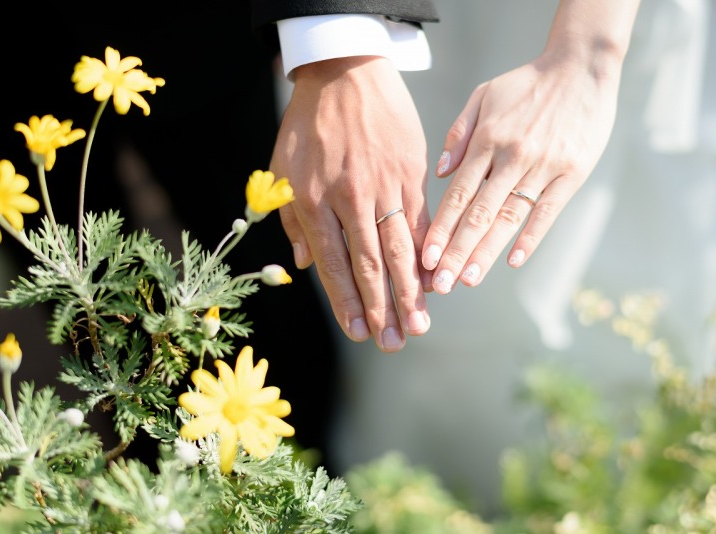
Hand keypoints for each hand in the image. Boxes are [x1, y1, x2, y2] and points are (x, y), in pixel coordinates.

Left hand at [271, 56, 430, 351]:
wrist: (344, 72)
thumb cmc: (307, 123)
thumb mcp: (282, 170)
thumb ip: (292, 220)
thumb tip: (303, 266)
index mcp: (315, 201)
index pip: (333, 265)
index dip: (347, 303)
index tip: (358, 333)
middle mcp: (351, 199)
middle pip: (370, 265)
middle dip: (382, 310)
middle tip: (394, 344)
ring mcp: (385, 186)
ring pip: (399, 250)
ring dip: (409, 293)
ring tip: (419, 325)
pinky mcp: (411, 173)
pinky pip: (420, 221)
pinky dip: (426, 254)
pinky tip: (433, 280)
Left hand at [422, 47, 623, 293]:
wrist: (582, 67)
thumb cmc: (526, 84)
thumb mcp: (484, 96)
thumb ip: (459, 134)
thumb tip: (440, 173)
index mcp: (487, 140)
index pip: (457, 194)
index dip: (441, 229)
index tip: (425, 258)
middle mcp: (512, 156)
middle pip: (479, 213)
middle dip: (457, 251)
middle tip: (441, 284)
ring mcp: (543, 166)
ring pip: (509, 216)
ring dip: (487, 251)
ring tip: (469, 279)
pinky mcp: (571, 173)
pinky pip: (548, 210)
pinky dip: (531, 236)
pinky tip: (513, 260)